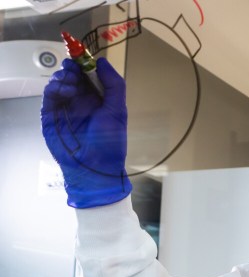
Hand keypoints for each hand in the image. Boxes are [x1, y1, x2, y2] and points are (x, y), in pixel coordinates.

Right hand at [41, 57, 130, 207]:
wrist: (95, 167)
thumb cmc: (110, 142)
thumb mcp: (118, 111)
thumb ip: (114, 85)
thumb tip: (103, 62)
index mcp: (98, 99)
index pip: (89, 75)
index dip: (85, 63)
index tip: (83, 55)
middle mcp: (81, 101)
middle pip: (71, 75)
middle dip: (72, 67)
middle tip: (74, 67)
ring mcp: (65, 108)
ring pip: (58, 83)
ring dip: (63, 78)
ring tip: (70, 83)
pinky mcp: (51, 116)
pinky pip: (49, 97)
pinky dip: (54, 89)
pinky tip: (64, 91)